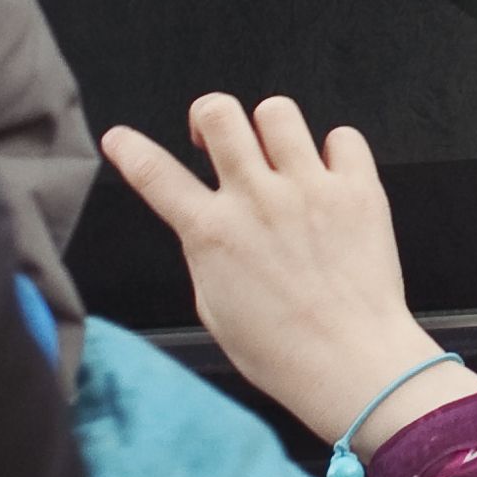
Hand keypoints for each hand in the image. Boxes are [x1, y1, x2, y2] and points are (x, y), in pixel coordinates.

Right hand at [96, 93, 476, 453]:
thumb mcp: (215, 308)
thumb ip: (206, 253)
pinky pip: (343, 137)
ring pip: (277, 111)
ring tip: (279, 156)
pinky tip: (330, 174)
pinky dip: (335, 149)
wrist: (352, 364)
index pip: (155, 174)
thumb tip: (208, 225)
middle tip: (218, 140)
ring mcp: (309, 190)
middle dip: (209, 116)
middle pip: (218, 112)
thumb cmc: (283, 351)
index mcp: (213, 234)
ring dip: (271, 128)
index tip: (120, 139)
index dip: (130, 149)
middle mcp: (257, 200)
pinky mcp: (356, 191)